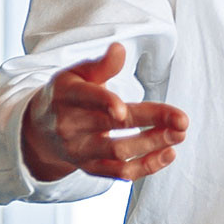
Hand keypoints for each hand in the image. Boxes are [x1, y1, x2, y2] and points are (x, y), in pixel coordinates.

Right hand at [18, 42, 188, 183]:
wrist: (40, 130)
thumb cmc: (67, 95)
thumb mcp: (76, 74)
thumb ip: (101, 65)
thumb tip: (120, 49)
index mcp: (67, 96)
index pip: (87, 98)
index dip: (105, 103)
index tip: (124, 110)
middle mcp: (70, 126)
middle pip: (112, 126)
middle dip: (150, 122)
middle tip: (182, 120)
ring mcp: (80, 151)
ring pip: (118, 153)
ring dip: (152, 145)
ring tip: (180, 134)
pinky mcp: (90, 169)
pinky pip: (119, 173)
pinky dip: (146, 166)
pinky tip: (169, 153)